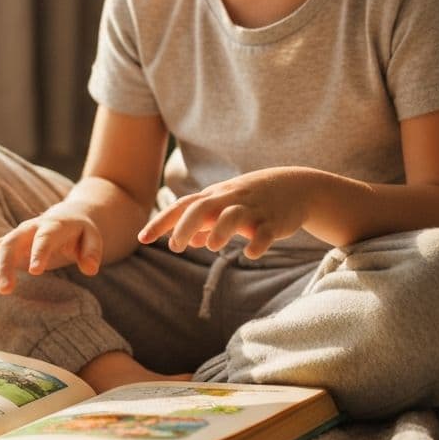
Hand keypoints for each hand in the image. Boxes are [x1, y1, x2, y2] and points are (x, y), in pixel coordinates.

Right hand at [0, 208, 103, 299]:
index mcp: (51, 226)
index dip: (39, 252)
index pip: (43, 238)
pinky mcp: (4, 247)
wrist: (66, 217)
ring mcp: (13, 238)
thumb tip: (91, 269)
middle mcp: (27, 230)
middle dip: (5, 267)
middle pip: (10, 244)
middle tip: (6, 291)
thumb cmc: (80, 231)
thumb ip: (93, 251)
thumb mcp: (92, 237)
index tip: (35, 272)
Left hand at [137, 168, 315, 258]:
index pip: (182, 207)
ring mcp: (253, 210)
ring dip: (220, 230)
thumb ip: (204, 223)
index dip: (162, 222)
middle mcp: (230, 200)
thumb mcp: (227, 206)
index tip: (141, 239)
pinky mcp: (274, 222)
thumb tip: (186, 241)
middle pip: (202, 208)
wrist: (296, 186)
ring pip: (233, 216)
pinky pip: (265, 232)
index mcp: (215, 197)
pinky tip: (250, 253)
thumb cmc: (254, 198)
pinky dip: (258, 243)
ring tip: (211, 246)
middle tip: (175, 247)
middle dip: (186, 226)